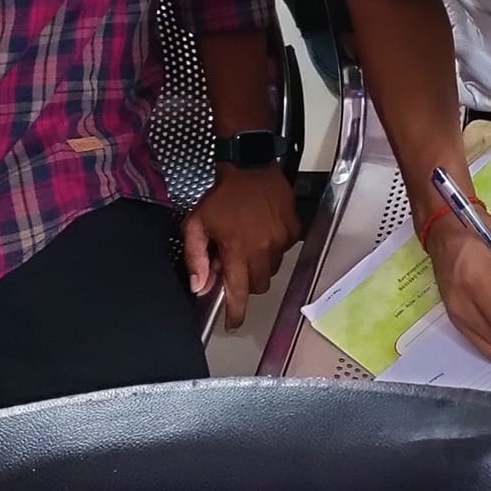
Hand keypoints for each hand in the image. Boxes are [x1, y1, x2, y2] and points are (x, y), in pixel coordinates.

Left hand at [182, 164, 300, 330]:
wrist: (251, 166)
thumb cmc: (221, 196)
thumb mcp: (196, 224)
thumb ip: (196, 257)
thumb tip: (199, 286)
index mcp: (237, 251)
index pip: (238, 293)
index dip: (236, 313)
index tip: (233, 324)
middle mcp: (263, 250)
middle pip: (258, 285)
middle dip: (247, 282)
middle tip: (236, 264)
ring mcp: (281, 241)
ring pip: (272, 270)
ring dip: (260, 265)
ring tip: (249, 244)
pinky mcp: (294, 230)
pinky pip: (284, 251)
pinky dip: (273, 248)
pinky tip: (263, 231)